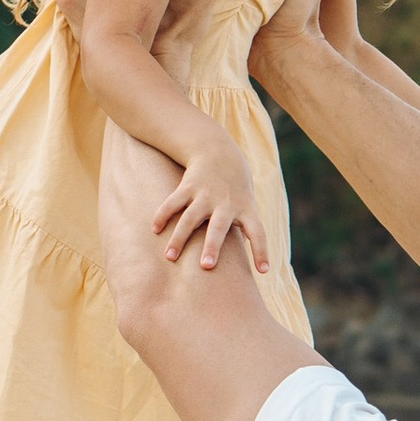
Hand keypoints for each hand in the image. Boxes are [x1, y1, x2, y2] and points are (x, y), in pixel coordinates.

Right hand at [153, 131, 270, 274]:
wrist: (217, 150)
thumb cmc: (235, 186)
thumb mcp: (247, 202)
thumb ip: (247, 226)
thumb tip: (247, 249)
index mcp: (245, 208)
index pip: (258, 232)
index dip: (261, 250)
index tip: (264, 270)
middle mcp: (225, 203)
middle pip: (219, 227)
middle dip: (212, 246)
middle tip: (206, 266)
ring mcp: (205, 194)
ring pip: (190, 218)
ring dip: (179, 239)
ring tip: (170, 257)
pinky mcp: (187, 187)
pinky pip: (172, 203)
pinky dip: (163, 216)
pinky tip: (155, 230)